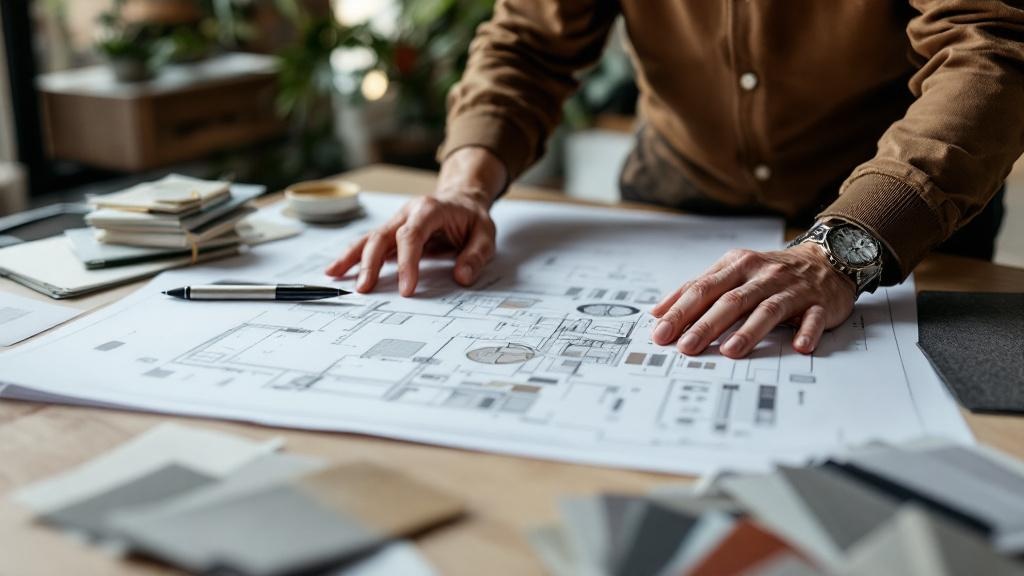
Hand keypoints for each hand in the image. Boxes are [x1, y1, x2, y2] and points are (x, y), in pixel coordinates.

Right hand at [324, 147, 505, 295]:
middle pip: (382, 236)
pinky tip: (337, 270)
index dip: (407, 263)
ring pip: (369, 238)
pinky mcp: (392, 232)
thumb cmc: (471, 217)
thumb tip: (462, 277)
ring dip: (351, 257)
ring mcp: (396, 221)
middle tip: (365, 289)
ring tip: (334, 276)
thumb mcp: (485, 234)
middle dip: (370, 263)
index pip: (412, 236)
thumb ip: (475, 255)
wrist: (462, 199)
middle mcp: (407, 213)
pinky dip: (353, 256)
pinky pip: (369, 243)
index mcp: (429, 210)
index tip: (406, 289)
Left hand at [649, 244, 856, 357]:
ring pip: (767, 310)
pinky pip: (813, 318)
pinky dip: (806, 331)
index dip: (680, 311)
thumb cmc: (770, 272)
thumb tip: (658, 312)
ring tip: (730, 351)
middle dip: (706, 325)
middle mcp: (762, 275)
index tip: (661, 333)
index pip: (703, 288)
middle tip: (686, 347)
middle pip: (731, 300)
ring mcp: (791, 289)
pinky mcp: (819, 303)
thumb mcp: (731, 271)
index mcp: (737, 265)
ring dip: (749, 331)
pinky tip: (799, 346)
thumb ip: (697, 288)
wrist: (826, 259)